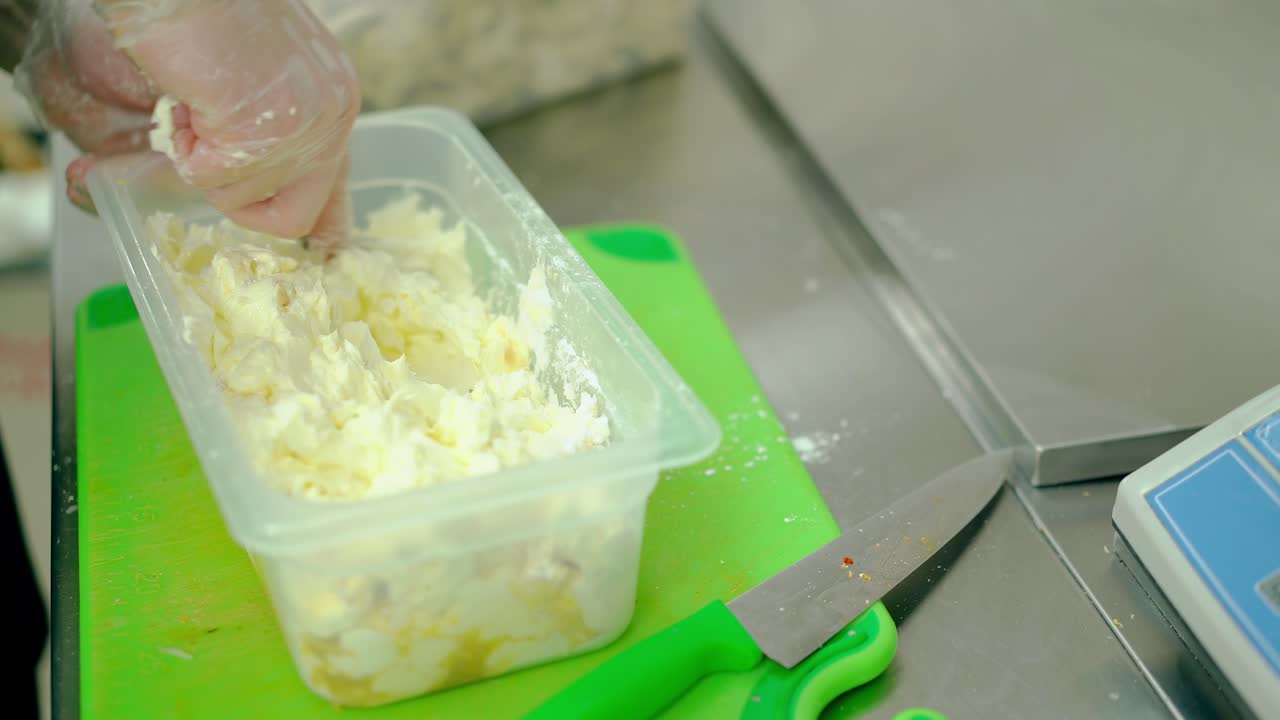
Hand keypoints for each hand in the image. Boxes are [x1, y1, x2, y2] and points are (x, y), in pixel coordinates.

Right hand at [16, 0, 359, 248]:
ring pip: (243, 198)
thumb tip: (252, 197)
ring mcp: (310, 123)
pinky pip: (214, 181)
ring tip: (194, 103)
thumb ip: (261, 134)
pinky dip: (185, 149)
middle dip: (235, 196)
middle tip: (205, 147)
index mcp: (332, 97)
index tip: (327, 252)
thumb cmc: (203, 16)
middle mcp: (334, 113)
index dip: (327, 224)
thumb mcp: (249, 84)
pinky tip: (187, 100)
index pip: (335, 183)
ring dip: (200, 159)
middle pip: (295, 214)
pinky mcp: (275, 132)